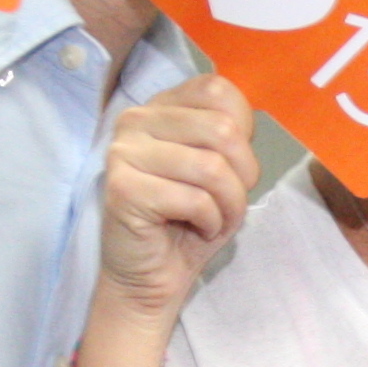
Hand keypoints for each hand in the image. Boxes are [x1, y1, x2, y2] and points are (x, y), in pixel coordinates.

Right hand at [99, 75, 257, 327]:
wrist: (150, 277)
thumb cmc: (189, 222)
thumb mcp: (220, 169)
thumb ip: (227, 135)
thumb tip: (244, 125)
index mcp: (160, 106)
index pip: (216, 89)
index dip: (243, 129)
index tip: (233, 165)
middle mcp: (135, 120)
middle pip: (222, 128)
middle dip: (243, 174)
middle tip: (230, 201)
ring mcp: (124, 152)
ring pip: (212, 167)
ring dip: (229, 204)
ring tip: (215, 220)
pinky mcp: (123, 189)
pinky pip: (194, 199)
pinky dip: (210, 222)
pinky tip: (196, 229)